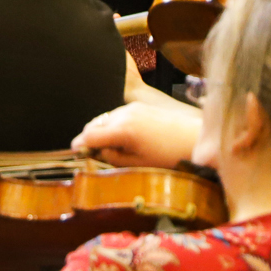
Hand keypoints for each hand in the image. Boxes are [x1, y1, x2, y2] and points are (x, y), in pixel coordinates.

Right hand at [71, 102, 200, 167]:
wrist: (195, 139)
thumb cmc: (170, 156)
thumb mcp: (139, 164)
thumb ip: (114, 158)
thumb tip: (98, 153)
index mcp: (122, 131)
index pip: (89, 135)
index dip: (79, 144)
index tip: (75, 152)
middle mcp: (123, 115)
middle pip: (94, 124)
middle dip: (90, 137)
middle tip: (93, 152)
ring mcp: (131, 108)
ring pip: (105, 119)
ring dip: (103, 131)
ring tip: (112, 146)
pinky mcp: (139, 107)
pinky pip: (117, 115)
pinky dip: (114, 125)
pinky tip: (126, 137)